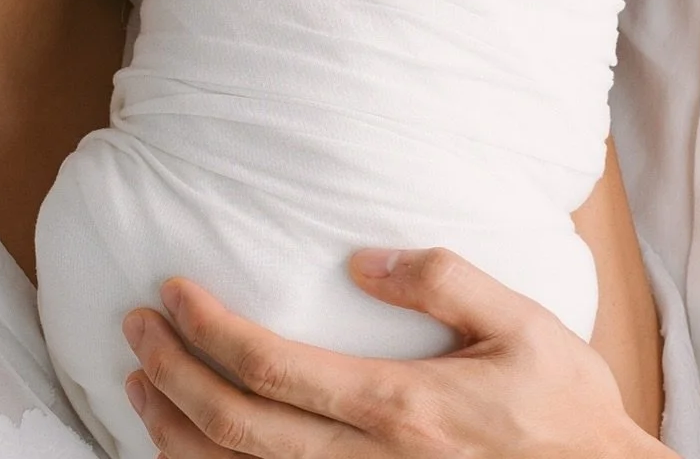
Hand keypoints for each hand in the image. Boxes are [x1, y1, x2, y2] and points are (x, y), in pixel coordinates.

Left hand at [122, 245, 670, 458]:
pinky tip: (194, 448)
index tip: (172, 291)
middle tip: (134, 328)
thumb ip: (442, 280)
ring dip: (179, 432)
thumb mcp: (521, 322)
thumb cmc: (565, 407)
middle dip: (173, 375)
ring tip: (140, 387)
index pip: (273, 367)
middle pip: (238, 426)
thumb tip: (362, 259)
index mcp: (399, 404)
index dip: (209, 329)